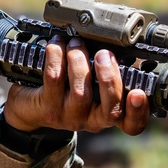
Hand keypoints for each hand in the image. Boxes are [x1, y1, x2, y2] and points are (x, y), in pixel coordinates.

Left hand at [3, 37, 148, 135]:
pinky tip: (56, 44)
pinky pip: (54, 80)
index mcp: (107, 113)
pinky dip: (57, 57)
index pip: (131, 124)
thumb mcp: (90, 83)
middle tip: (105, 55)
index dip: (139, 112)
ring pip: (81, 92)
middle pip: (110, 110)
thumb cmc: (65, 88)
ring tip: (75, 44)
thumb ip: (105, 69)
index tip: (139, 93)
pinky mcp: (47, 107)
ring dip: (79, 62)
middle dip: (110, 79)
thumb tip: (117, 42)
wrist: (28, 105)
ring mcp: (68, 116)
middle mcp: (91, 119)